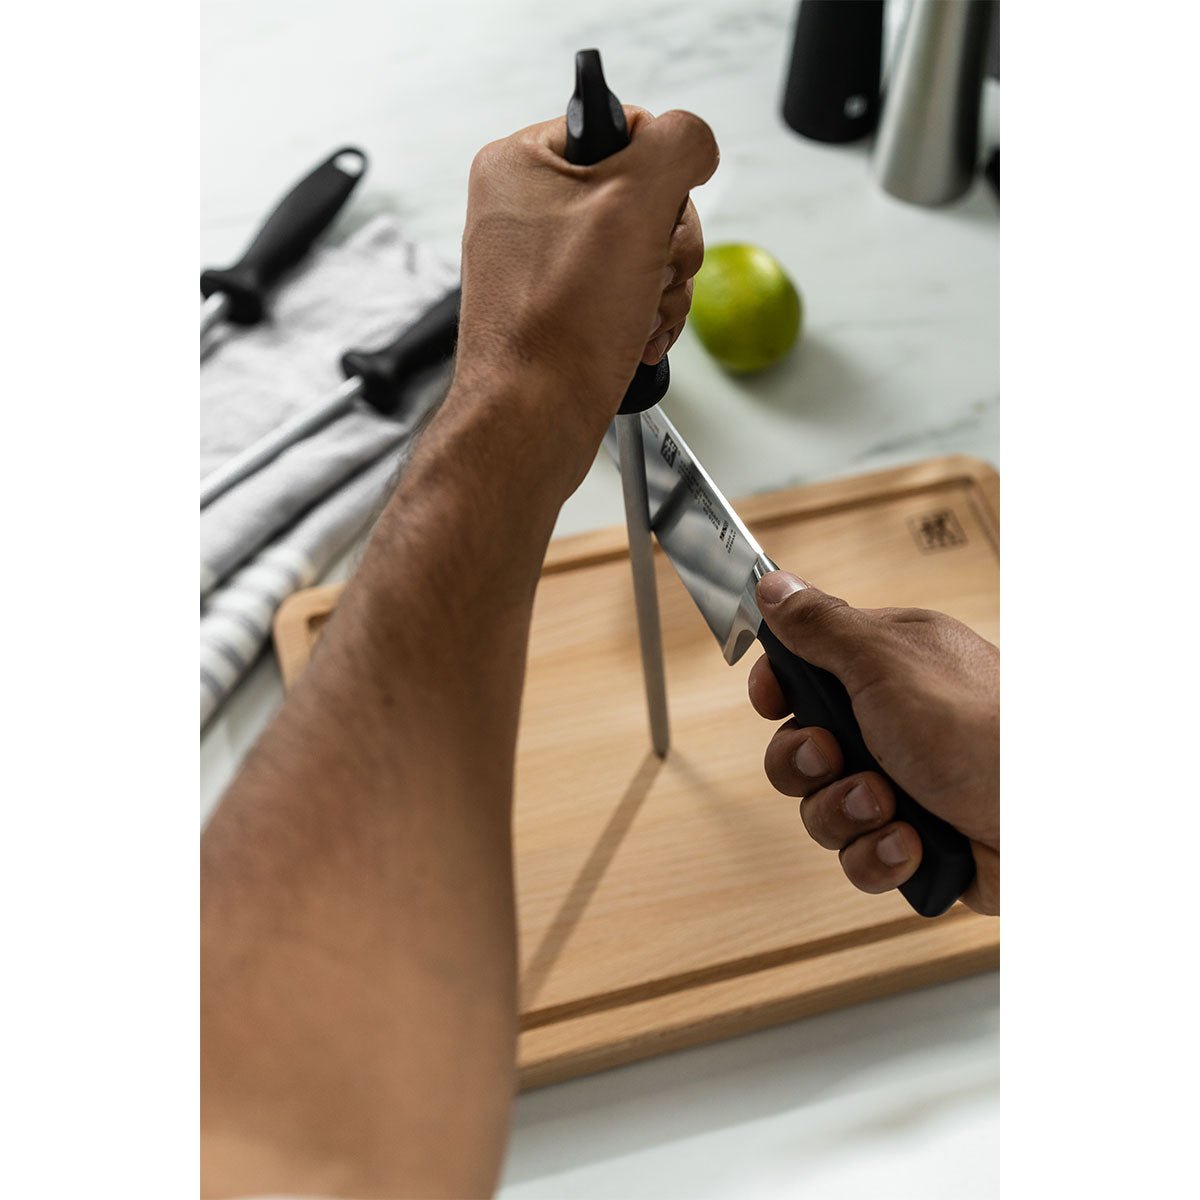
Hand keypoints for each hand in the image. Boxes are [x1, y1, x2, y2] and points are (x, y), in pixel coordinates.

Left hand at [455, 106, 718, 457]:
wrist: (535, 418)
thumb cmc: (561, 325)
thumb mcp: (634, 204)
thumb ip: (676, 146)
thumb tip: (693, 141)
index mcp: (523, 162)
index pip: (626, 127)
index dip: (660, 175)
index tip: (653, 218)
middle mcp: (525, 207)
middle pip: (642, 193)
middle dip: (667, 244)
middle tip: (648, 272)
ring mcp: (542, 260)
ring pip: (643, 247)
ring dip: (662, 285)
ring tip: (639, 314)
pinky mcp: (560, 305)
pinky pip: (627, 289)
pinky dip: (645, 314)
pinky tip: (635, 336)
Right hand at [747, 572, 999, 914]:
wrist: (1050, 824)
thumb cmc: (981, 729)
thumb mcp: (886, 661)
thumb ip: (821, 626)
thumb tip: (772, 584)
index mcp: (888, 666)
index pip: (805, 672)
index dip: (779, 691)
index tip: (775, 701)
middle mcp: (892, 724)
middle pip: (801, 747)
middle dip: (807, 762)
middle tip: (834, 755)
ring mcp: (904, 786)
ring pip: (822, 808)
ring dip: (846, 811)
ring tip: (889, 805)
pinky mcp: (915, 842)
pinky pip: (858, 857)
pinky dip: (879, 854)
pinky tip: (913, 843)